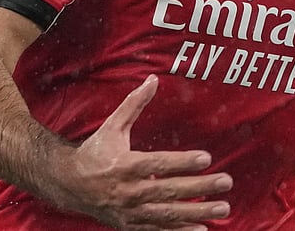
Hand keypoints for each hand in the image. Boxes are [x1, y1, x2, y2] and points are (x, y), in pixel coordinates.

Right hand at [56, 75, 232, 229]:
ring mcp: (130, 211)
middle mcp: (128, 191)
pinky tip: (202, 230)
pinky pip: (158, 230)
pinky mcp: (131, 224)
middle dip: (200, 187)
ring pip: (168, 214)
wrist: (68, 185)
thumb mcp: (112, 126)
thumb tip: (153, 79)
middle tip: (226, 182)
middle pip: (169, 190)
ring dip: (197, 212)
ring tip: (222, 208)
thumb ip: (134, 104)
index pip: (158, 163)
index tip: (207, 158)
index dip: (183, 162)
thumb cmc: (94, 152)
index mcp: (124, 165)